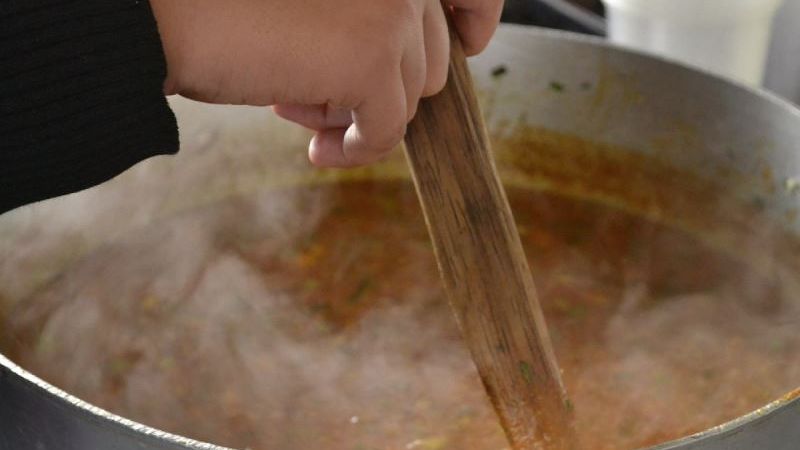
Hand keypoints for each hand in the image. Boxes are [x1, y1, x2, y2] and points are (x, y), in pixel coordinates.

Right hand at [150, 0, 503, 166]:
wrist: (164, 17)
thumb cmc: (228, 12)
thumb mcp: (320, 7)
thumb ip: (368, 17)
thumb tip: (413, 71)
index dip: (473, 19)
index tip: (468, 48)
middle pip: (429, 55)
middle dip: (379, 86)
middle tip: (319, 98)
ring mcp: (389, 7)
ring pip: (409, 95)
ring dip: (358, 112)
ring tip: (296, 105)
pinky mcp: (369, 56)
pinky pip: (388, 128)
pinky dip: (359, 149)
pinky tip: (320, 154)